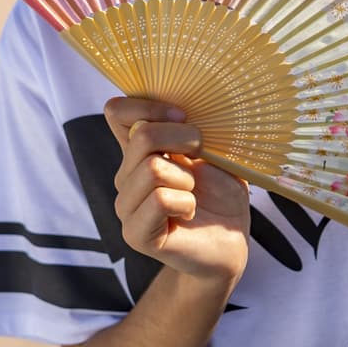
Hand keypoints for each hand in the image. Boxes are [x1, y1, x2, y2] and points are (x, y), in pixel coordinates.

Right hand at [103, 96, 249, 287]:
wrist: (231, 242)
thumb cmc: (222, 194)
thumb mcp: (215, 153)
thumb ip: (193, 133)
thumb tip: (177, 121)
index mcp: (141, 150)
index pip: (117, 112)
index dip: (146, 104)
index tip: (182, 114)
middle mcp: (127, 174)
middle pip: (142, 136)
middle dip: (184, 140)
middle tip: (201, 159)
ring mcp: (127, 205)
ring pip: (152, 169)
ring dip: (187, 180)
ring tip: (193, 195)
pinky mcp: (134, 233)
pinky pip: (160, 200)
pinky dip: (186, 203)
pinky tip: (189, 213)